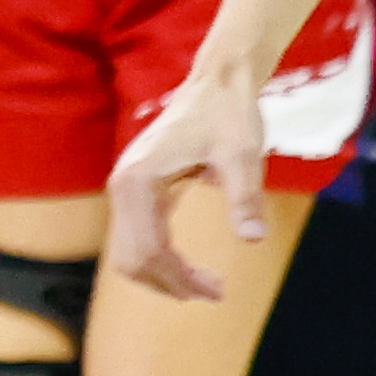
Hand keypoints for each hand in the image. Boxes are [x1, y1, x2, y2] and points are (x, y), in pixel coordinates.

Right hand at [104, 67, 271, 303]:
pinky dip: (160, 258)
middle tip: (216, 293)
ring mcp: (126, 188)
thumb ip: (245, 196)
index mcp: (138, 181)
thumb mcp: (242, 154)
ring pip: (130, 252)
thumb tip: (253, 238)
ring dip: (163, 275)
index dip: (181, 278)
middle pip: (131, 258)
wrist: (216, 82)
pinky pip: (138, 236)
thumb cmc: (229, 114)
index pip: (149, 250)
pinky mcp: (136, 188)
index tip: (218, 291)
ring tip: (207, 286)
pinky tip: (190, 265)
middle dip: (170, 283)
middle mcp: (122, 187)